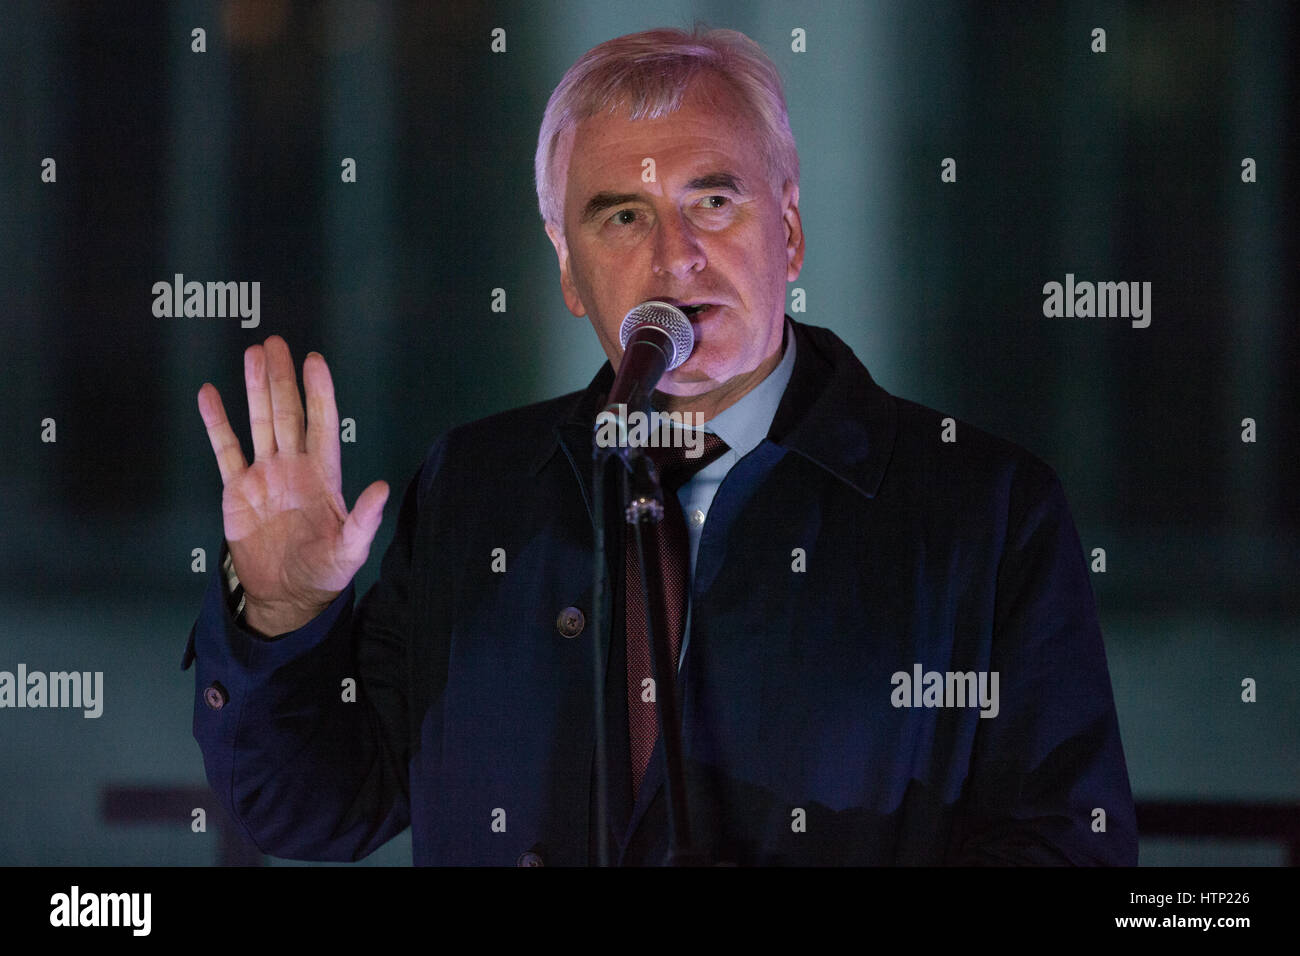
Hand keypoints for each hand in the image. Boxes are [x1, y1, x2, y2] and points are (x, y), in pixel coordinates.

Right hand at [197, 336, 388, 635]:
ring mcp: (264, 475)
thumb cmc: (324, 572)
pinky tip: (210, 394)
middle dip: (283, 378)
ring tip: (252, 355)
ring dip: (255, 388)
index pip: (322, 424)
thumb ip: (364, 520)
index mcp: (323, 476)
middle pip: (288, 412)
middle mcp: (294, 467)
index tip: (314, 361)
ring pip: (259, 422)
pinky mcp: (237, 489)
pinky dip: (217, 422)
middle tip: (276, 343)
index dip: (319, 393)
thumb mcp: (350, 549)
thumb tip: (381, 488)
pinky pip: (225, 449)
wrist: (285, 595)